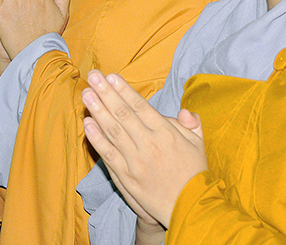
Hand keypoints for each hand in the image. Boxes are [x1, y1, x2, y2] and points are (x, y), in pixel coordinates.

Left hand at [81, 70, 207, 228]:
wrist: (189, 207)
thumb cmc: (194, 173)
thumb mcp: (199, 143)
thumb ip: (192, 123)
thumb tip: (183, 111)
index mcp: (166, 133)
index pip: (140, 106)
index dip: (124, 90)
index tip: (111, 77)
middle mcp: (149, 144)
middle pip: (123, 114)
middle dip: (106, 93)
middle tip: (93, 77)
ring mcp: (135, 161)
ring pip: (113, 131)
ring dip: (98, 111)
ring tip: (86, 95)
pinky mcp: (127, 177)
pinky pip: (108, 154)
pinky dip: (97, 139)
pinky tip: (87, 124)